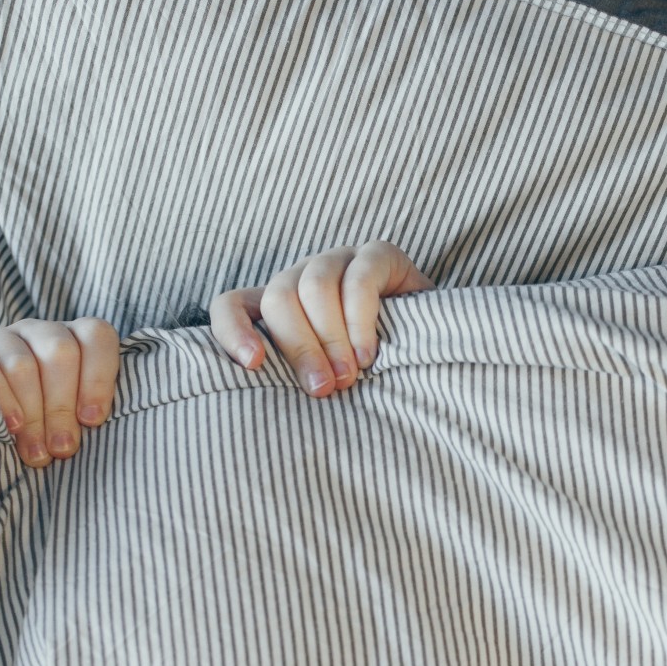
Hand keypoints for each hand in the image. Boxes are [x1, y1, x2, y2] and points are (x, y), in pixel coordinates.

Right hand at [0, 316, 120, 466]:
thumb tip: (74, 440)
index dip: (98, 378)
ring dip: (33, 414)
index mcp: (70, 340)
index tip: (91, 420)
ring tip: (36, 452)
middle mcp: (36, 332)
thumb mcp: (65, 422)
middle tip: (62, 448)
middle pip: (60, 352)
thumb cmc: (35, 429)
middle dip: (62, 406)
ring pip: (23, 365)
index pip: (96, 336)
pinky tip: (9, 427)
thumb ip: (79, 420)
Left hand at [210, 240, 432, 397]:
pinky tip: (369, 354)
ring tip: (348, 378)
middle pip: (278, 298)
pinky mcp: (378, 254)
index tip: (253, 365)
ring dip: (330, 338)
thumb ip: (296, 380)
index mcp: (277, 306)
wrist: (433, 348)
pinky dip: (360, 320)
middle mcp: (302, 277)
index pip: (232, 305)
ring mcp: (338, 261)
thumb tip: (268, 411)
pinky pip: (358, 279)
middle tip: (322, 390)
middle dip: (298, 348)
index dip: (233, 331)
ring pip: (314, 287)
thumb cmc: (370, 372)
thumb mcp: (324, 377)